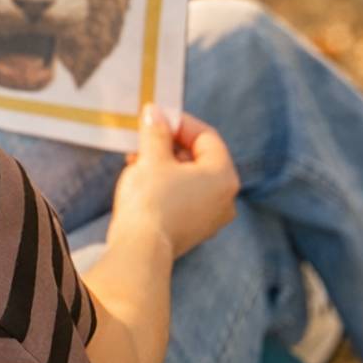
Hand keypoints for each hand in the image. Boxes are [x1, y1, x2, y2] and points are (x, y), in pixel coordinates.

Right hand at [109, 105, 240, 260]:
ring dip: (164, 164)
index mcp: (223, 176)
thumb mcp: (152, 157)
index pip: (206, 136)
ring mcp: (211, 218)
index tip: (156, 117)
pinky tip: (142, 181)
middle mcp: (225, 198)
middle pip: (199, 157)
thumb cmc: (150, 200)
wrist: (140, 250)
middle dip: (169, 144)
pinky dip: (166, 185)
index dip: (180, 123)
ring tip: (137, 160)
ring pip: (190, 178)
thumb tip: (155, 112)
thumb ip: (156, 131)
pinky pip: (184, 198)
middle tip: (144, 138)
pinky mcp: (194, 231)